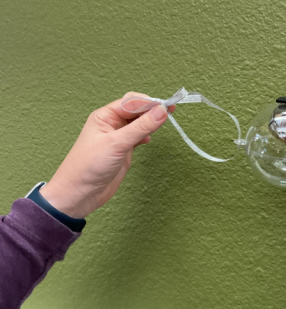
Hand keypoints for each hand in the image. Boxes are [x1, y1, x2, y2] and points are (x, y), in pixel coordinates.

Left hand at [40, 92, 173, 218]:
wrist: (80, 193)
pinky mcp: (124, 150)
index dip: (150, 103)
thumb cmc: (89, 166)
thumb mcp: (117, 143)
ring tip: (164, 122)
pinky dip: (147, 135)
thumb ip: (141, 127)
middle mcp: (112, 124)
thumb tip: (162, 111)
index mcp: (105, 116)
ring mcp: (118, 137)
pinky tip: (149, 140)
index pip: (132, 102)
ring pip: (139, 123)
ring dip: (151, 122)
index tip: (167, 107)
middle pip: (136, 110)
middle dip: (152, 110)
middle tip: (170, 111)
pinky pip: (139, 136)